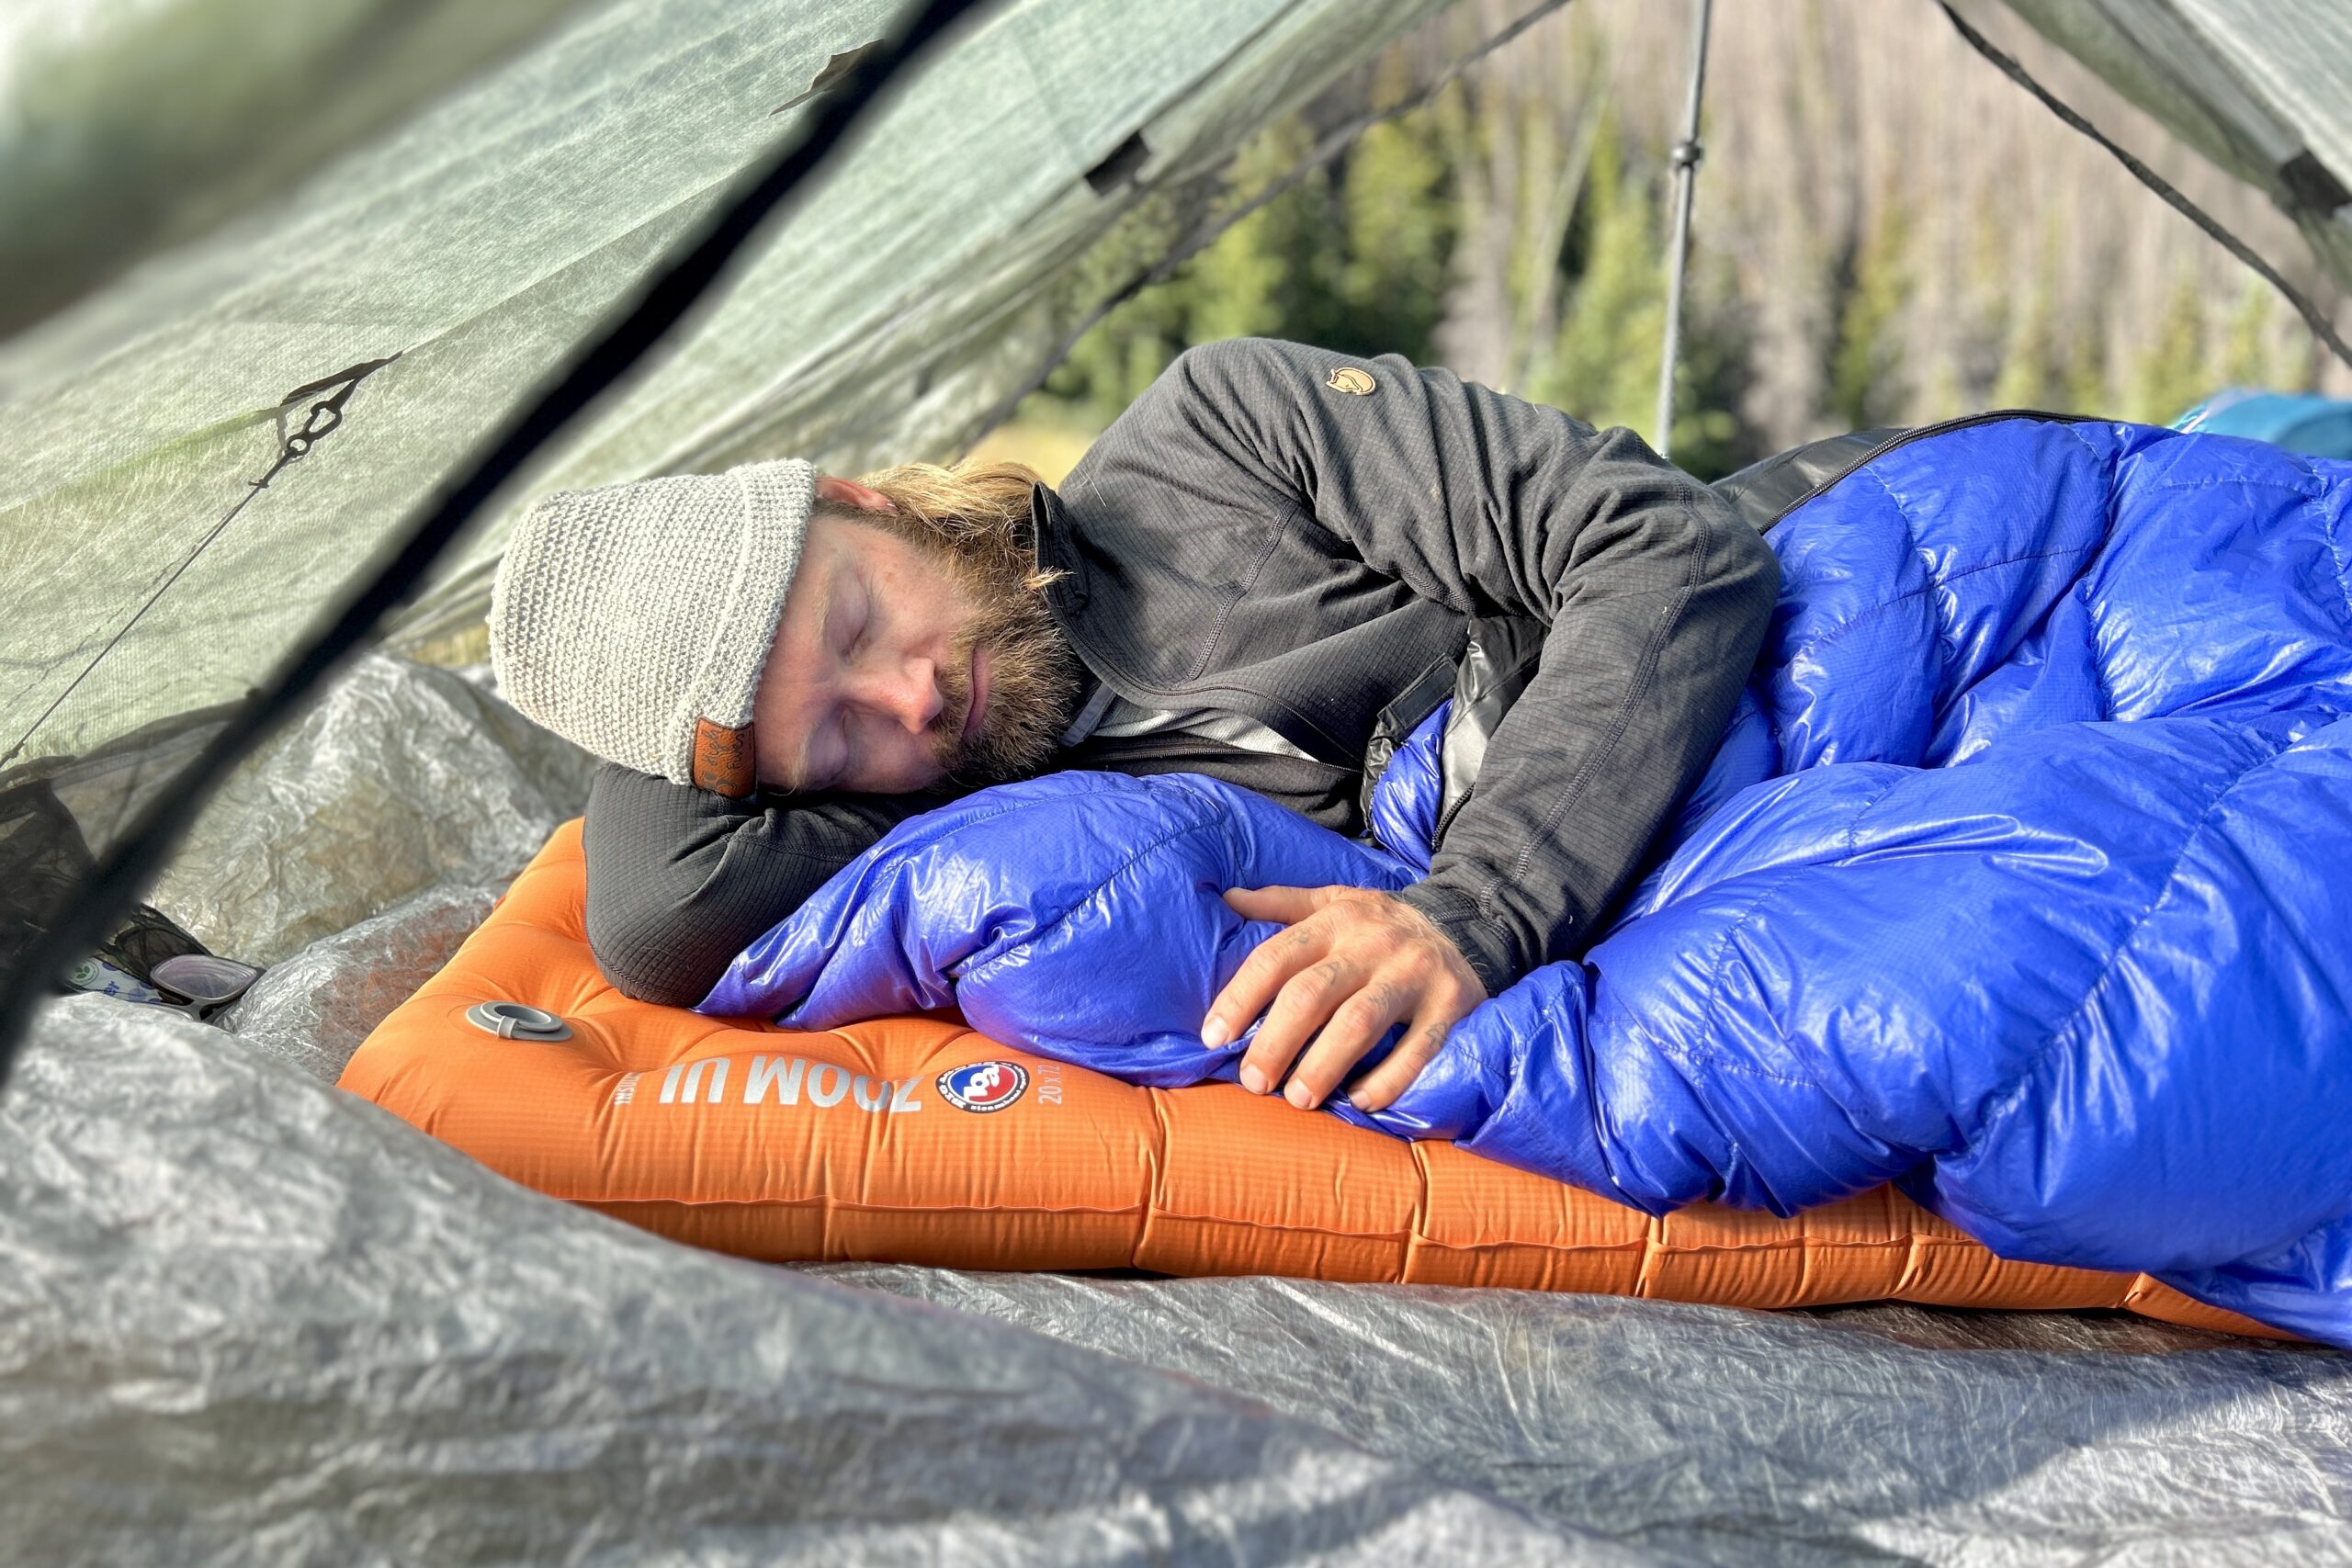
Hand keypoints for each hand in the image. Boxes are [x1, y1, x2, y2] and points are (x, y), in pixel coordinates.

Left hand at [1203, 884, 1484, 1112]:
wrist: (1469, 918)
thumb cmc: (1383, 922)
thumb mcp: (1335, 900)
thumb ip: (1281, 903)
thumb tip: (1224, 899)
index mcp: (1335, 921)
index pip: (1276, 957)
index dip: (1240, 998)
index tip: (1213, 1037)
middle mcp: (1371, 945)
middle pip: (1312, 994)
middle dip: (1276, 1041)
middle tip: (1254, 1083)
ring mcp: (1412, 974)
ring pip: (1360, 1022)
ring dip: (1324, 1064)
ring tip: (1299, 1100)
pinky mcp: (1451, 1004)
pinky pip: (1419, 1047)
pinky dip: (1389, 1078)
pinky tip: (1362, 1102)